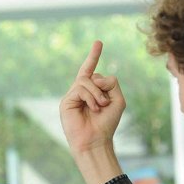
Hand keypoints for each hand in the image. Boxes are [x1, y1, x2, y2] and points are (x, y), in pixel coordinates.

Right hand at [60, 40, 125, 154]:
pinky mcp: (66, 101)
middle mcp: (80, 91)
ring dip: (97, 93)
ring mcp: (72, 96)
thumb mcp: (117, 100)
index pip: (91, 70)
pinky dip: (90, 97)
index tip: (98, 42)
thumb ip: (111, 83)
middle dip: (102, 87)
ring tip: (99, 107)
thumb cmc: (106, 123)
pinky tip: (93, 108)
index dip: (94, 56)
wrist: (95, 140)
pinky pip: (80, 88)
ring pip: (86, 80)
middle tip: (105, 103)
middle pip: (92, 75)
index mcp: (92, 91)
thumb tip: (95, 78)